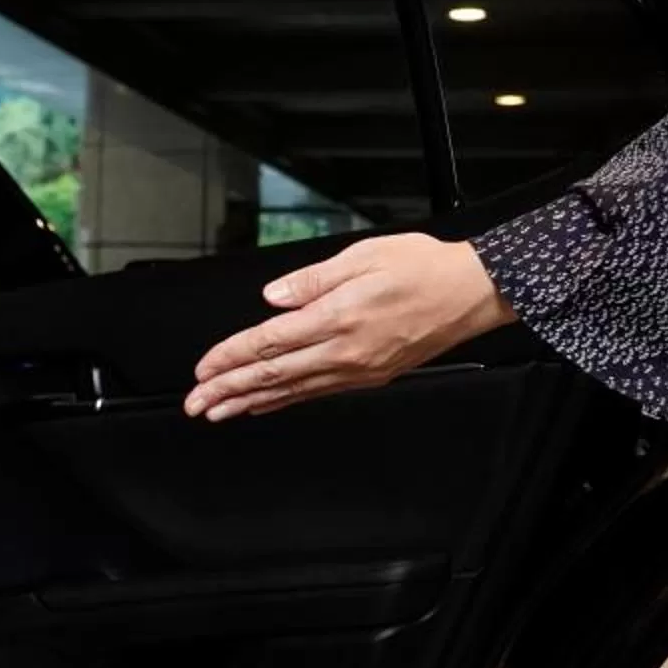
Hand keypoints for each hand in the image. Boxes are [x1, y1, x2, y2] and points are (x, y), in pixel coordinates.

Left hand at [184, 234, 512, 421]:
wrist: (472, 293)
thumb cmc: (424, 269)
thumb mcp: (364, 256)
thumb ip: (313, 280)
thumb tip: (274, 297)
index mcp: (338, 317)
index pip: (270, 343)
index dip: (231, 357)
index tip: (203, 369)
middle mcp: (344, 351)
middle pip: (273, 375)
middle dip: (228, 390)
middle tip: (195, 404)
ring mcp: (357, 368)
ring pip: (291, 390)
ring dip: (249, 402)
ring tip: (217, 412)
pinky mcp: (369, 375)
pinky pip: (316, 392)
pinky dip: (284, 400)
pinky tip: (264, 404)